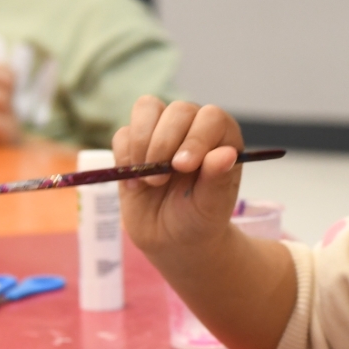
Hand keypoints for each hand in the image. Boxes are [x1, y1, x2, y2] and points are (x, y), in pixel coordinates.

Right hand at [114, 97, 246, 258]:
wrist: (173, 240)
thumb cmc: (200, 220)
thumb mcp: (212, 206)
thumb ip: (218, 179)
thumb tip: (226, 154)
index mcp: (221, 138)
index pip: (211, 117)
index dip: (196, 138)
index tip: (183, 167)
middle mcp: (193, 127)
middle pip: (177, 110)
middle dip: (164, 144)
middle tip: (160, 180)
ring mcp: (162, 132)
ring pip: (147, 108)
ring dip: (141, 143)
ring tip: (148, 180)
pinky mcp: (134, 144)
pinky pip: (123, 134)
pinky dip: (124, 158)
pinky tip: (135, 185)